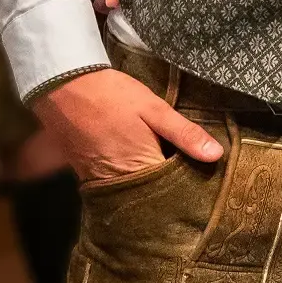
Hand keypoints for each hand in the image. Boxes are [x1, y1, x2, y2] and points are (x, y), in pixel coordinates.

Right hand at [34, 66, 222, 183]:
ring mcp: (99, 180)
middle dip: (170, 192)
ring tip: (170, 179)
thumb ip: (184, 133)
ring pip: (132, 194)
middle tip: (192, 184)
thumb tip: (216, 155)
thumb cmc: (114, 95)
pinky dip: (128, 183)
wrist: (65, 86)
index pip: (173, 190)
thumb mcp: (155, 108)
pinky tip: (140, 171)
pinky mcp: (86, 174)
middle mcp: (119, 181)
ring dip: (149, 189)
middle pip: (151, 197)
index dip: (190, 186)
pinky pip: (114, 187)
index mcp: (141, 166)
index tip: (207, 184)